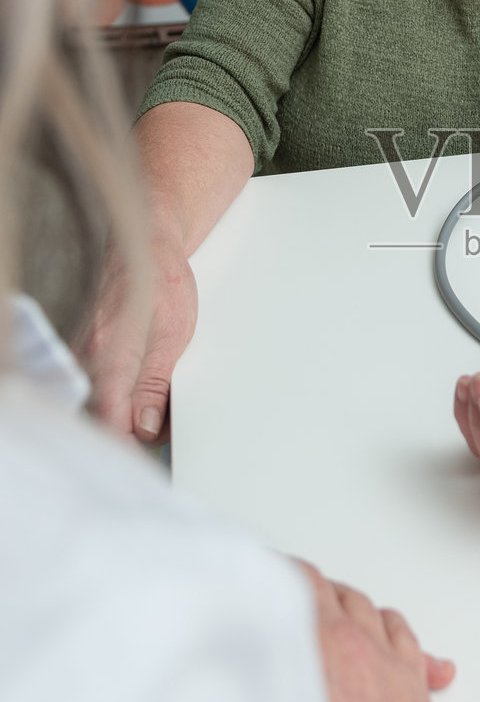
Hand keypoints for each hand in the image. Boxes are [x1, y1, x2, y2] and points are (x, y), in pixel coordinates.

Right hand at [76, 234, 197, 442]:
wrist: (146, 244)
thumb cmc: (162, 282)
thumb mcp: (174, 336)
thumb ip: (156, 384)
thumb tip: (145, 426)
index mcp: (111, 354)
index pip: (111, 420)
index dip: (130, 446)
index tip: (148, 457)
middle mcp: (87, 356)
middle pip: (100, 416)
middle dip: (129, 434)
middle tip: (160, 437)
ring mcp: (82, 352)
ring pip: (97, 403)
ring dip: (124, 416)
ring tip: (156, 415)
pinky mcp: (85, 349)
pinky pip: (95, 386)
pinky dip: (116, 399)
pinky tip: (138, 395)